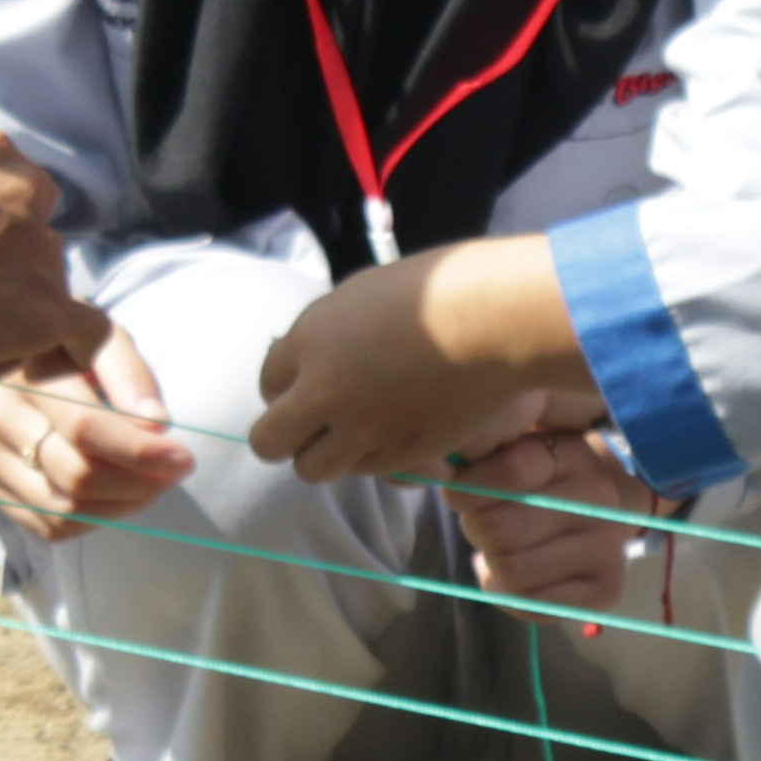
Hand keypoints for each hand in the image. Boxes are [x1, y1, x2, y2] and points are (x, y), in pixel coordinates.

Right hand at [0, 325, 195, 540]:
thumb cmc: (58, 346)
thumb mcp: (96, 336)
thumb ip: (128, 374)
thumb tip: (157, 424)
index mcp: (21, 374)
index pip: (85, 428)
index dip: (140, 451)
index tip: (183, 457)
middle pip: (76, 477)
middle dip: (139, 484)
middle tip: (174, 471)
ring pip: (65, 511)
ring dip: (123, 506)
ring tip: (153, 483)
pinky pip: (50, 527)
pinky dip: (96, 520)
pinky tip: (119, 496)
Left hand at [250, 236, 597, 483]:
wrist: (493, 319)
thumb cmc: (437, 289)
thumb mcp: (362, 296)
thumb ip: (327, 332)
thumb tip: (310, 358)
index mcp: (310, 340)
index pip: (267, 385)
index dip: (286, 391)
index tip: (308, 390)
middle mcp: (324, 390)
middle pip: (268, 442)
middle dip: (286, 436)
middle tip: (314, 428)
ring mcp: (360, 428)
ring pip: (312, 469)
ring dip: (326, 456)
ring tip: (354, 437)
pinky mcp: (399, 454)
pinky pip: (366, 470)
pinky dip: (374, 459)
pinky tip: (397, 434)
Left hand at [443, 421, 652, 611]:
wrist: (599, 514)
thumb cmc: (540, 482)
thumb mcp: (517, 452)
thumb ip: (485, 455)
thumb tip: (444, 473)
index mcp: (573, 453)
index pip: (509, 470)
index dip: (467, 490)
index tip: (459, 496)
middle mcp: (599, 497)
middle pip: (499, 529)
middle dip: (478, 532)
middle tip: (485, 528)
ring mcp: (609, 545)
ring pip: (512, 571)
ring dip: (492, 566)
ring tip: (503, 552)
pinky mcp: (608, 589)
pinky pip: (529, 604)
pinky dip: (509, 595)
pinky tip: (519, 578)